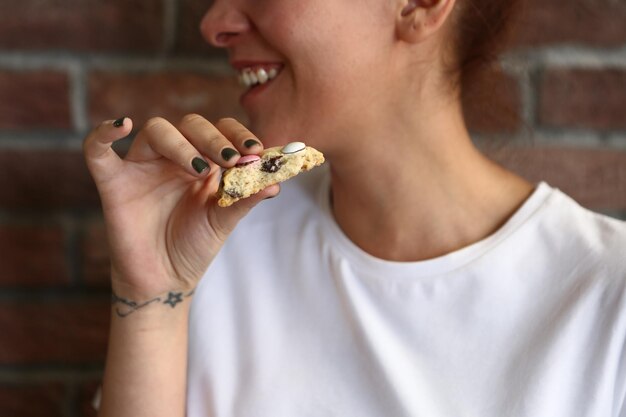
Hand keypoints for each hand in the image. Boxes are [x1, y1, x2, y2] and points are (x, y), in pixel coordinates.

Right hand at [83, 115, 277, 299]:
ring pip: (157, 131)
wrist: (165, 279)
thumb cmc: (194, 246)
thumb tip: (276, 183)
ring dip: (180, 144)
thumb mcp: (224, 221)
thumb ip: (246, 199)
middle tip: (230, 159)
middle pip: (190, 125)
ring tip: (200, 169)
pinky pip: (98, 151)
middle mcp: (174, 157)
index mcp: (204, 161)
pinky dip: (102, 134)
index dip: (237, 134)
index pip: (220, 131)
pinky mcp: (113, 182)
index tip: (255, 150)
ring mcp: (143, 166)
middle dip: (212, 138)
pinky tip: (122, 126)